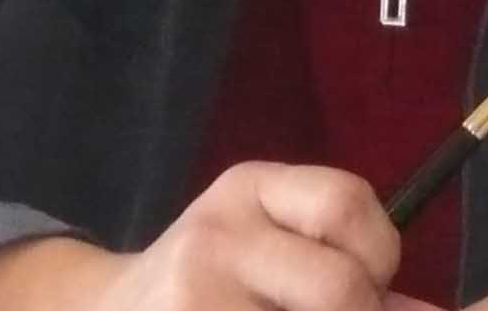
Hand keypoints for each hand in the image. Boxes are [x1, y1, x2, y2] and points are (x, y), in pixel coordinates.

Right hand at [0, 161, 410, 310]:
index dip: (380, 256)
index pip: (347, 204)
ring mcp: (196, 296)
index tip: (370, 284)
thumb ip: (343, 261)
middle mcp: (216, 235)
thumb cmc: (213, 282)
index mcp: (248, 188)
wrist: (106, 308)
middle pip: (339, 287)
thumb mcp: (266, 242)